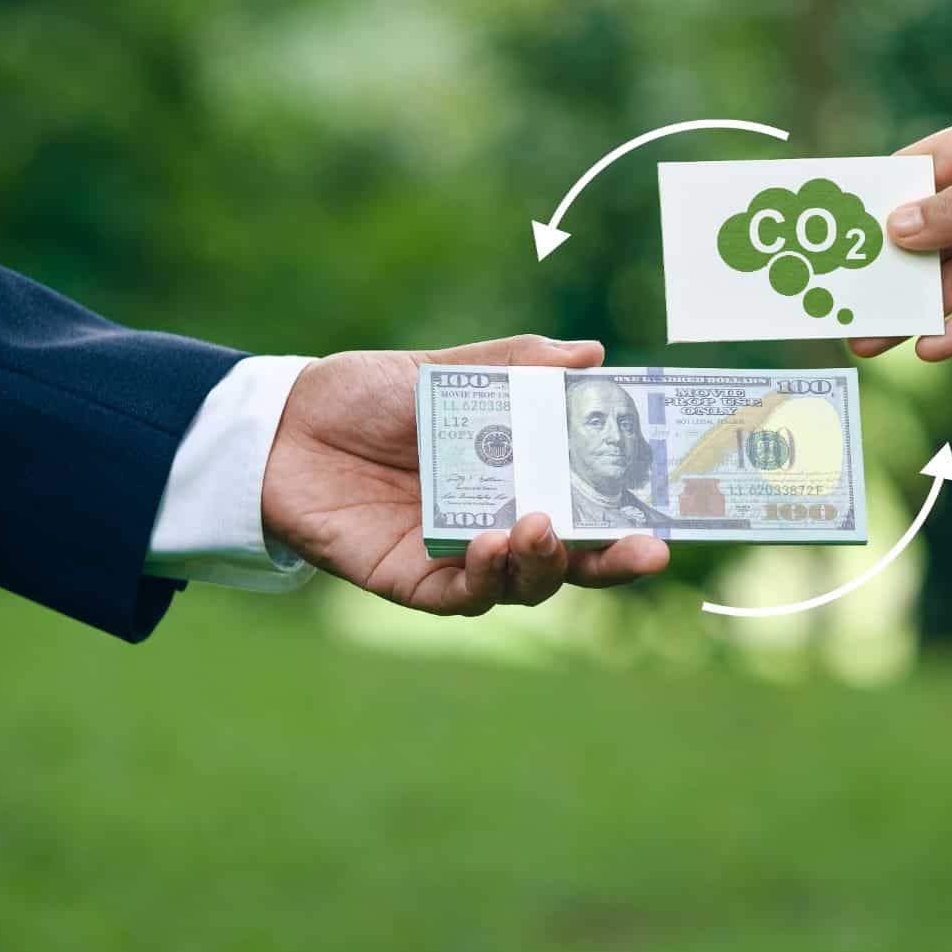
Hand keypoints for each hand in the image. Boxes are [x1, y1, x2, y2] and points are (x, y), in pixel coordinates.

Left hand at [260, 335, 668, 614]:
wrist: (278, 425)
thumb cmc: (364, 395)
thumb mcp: (445, 369)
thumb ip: (515, 365)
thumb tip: (592, 354)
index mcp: (516, 477)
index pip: (590, 507)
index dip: (632, 518)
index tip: (672, 515)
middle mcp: (495, 524)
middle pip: (572, 560)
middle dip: (614, 561)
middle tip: (649, 550)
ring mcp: (455, 557)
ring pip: (522, 584)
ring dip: (545, 563)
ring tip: (543, 524)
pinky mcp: (408, 580)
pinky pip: (458, 596)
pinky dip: (483, 577)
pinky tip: (491, 544)